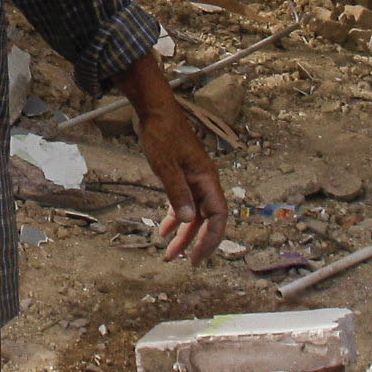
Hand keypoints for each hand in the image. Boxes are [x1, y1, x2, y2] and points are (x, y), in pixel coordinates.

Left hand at [124, 56, 227, 263]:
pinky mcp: (181, 175)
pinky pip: (182, 202)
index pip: (218, 216)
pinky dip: (174, 217)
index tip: (197, 257)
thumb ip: (177, 193)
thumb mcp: (166, 165)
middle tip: (184, 261)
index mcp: (206, 178)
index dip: (211, 238)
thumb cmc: (161, 134)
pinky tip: (163, 230)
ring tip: (169, 253)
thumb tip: (187, 221)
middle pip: (206, 218)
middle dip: (196, 241)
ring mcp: (193, 178)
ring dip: (183, 233)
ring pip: (193, 213)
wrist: (153, 110)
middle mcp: (204, 180)